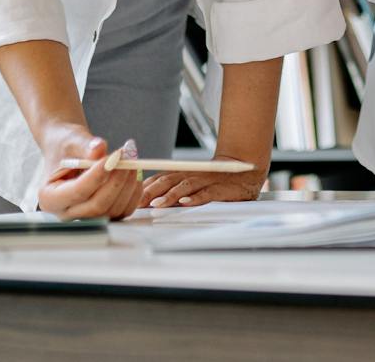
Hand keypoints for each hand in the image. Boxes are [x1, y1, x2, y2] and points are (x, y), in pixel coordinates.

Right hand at [37, 128, 144, 219]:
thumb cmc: (66, 147)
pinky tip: (133, 173)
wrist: (69, 151)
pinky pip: (123, 210)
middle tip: (127, 157)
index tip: (114, 157)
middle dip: (116, 181)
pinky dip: (132, 192)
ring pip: (113, 210)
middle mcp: (66, 213)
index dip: (98, 176)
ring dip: (127, 185)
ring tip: (131, 160)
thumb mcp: (72, 141)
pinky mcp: (103, 215)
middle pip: (97, 206)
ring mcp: (86, 217)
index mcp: (49, 198)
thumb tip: (99, 149)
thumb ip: (85, 146)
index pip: (77, 192)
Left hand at [140, 158, 267, 207]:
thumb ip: (173, 190)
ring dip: (170, 195)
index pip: (160, 178)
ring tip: (157, 205)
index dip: (145, 187)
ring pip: (184, 186)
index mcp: (183, 173)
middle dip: (151, 192)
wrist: (244, 171)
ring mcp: (205, 181)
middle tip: (137, 203)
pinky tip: (185, 203)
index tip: (131, 197)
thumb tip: (149, 202)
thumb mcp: (192, 183)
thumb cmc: (214, 180)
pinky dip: (195, 198)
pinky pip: (206, 193)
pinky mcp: (219, 189)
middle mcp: (192, 174)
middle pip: (168, 180)